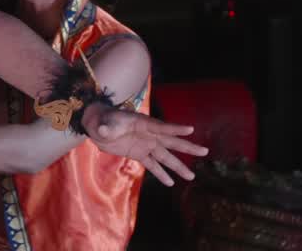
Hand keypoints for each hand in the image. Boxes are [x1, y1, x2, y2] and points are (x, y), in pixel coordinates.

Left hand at [82, 104, 207, 186]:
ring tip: (191, 176)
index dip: (175, 128)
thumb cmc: (101, 119)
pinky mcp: (139, 154)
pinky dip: (161, 174)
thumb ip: (106, 127)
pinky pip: (153, 165)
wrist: (96, 125)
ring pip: (165, 157)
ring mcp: (145, 144)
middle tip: (204, 151)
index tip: (190, 129)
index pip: (161, 126)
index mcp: (143, 123)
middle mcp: (148, 134)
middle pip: (171, 142)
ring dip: (178, 166)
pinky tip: (171, 183)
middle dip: (187, 147)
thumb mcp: (103, 122)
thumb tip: (104, 131)